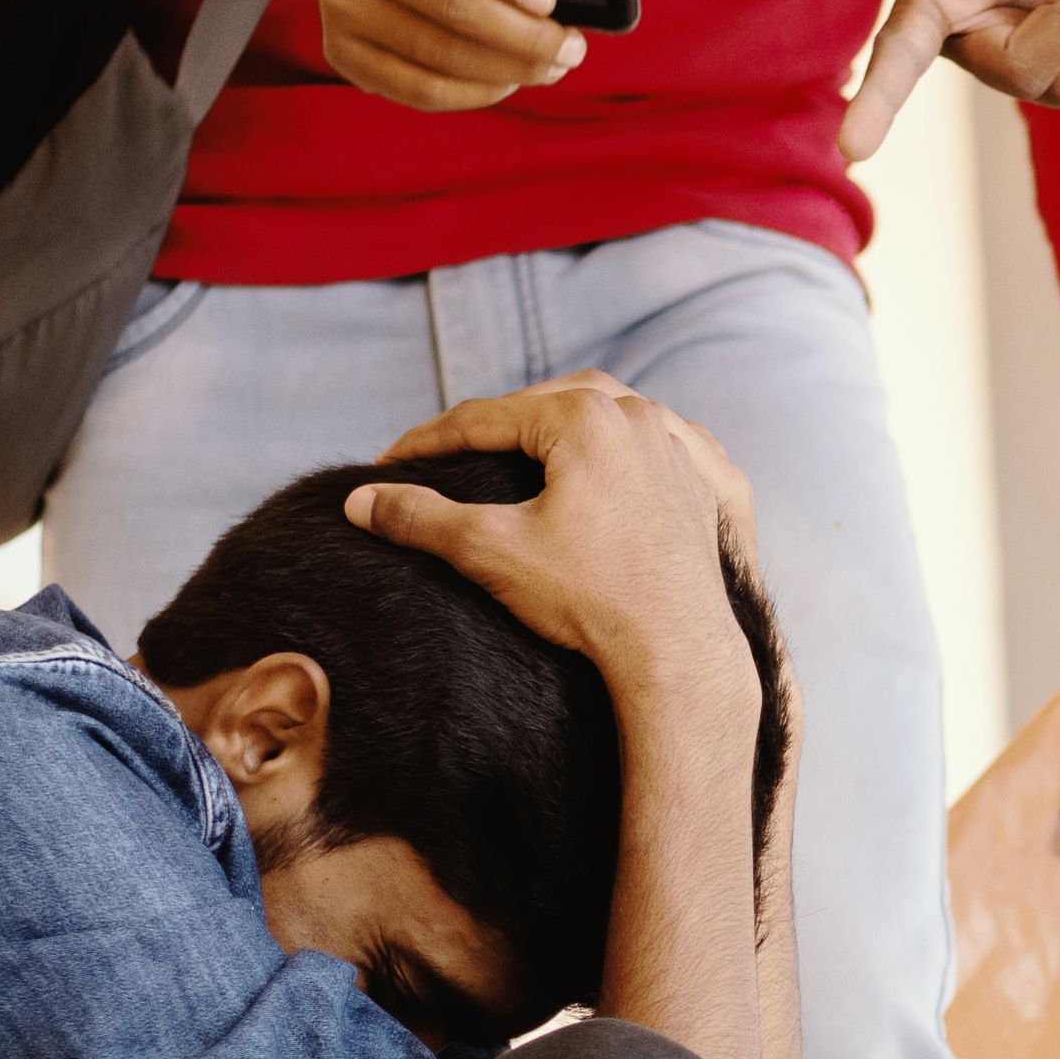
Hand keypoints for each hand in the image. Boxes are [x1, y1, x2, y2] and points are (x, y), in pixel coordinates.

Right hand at [311, 0, 585, 111]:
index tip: (549, 0)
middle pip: (448, 8)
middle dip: (523, 36)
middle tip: (571, 48)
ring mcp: (341, 6)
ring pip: (439, 56)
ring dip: (508, 70)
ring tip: (551, 68)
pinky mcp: (343, 53)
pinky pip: (418, 90)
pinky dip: (473, 94)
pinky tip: (508, 83)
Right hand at [353, 377, 761, 723]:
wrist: (679, 652)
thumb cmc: (592, 598)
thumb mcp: (490, 550)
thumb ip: (419, 517)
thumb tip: (360, 500)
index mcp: (585, 416)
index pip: (484, 418)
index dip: (427, 442)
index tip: (387, 463)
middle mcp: (638, 416)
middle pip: (542, 406)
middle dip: (489, 427)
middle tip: (444, 454)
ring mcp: (675, 448)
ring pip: (600, 415)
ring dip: (552, 426)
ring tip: (511, 449)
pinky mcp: (699, 484)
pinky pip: (644, 445)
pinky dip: (608, 446)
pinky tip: (591, 463)